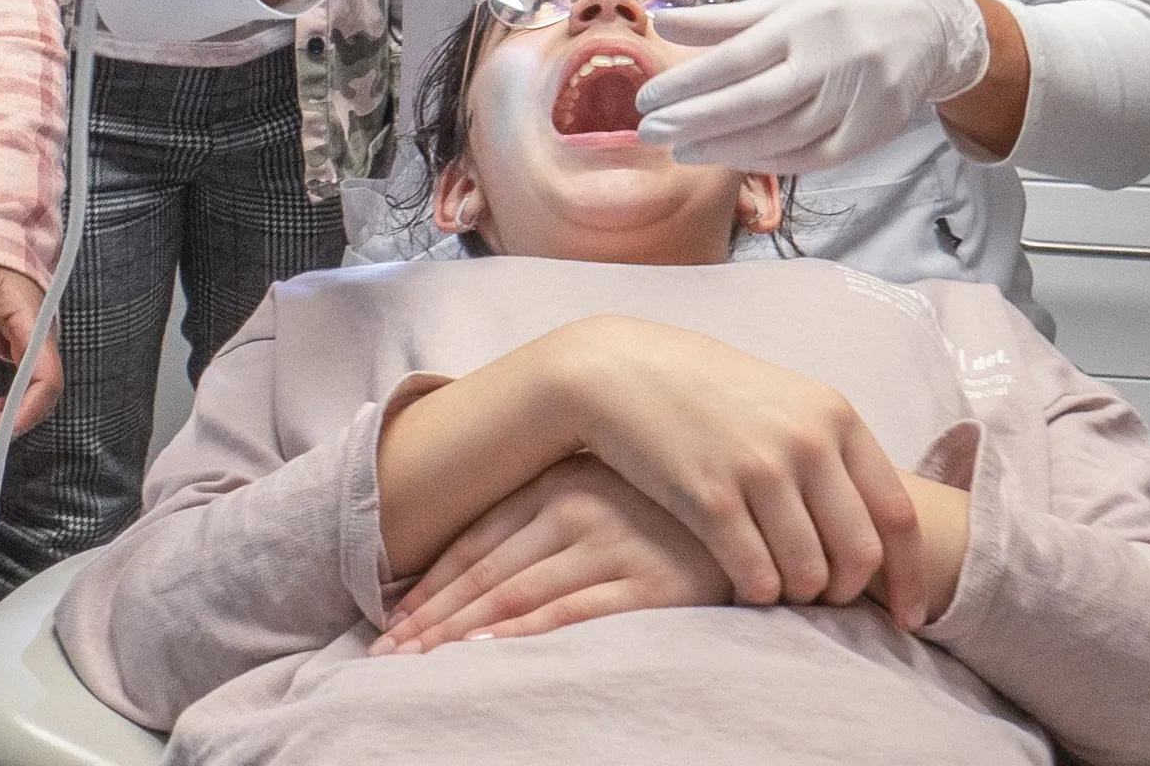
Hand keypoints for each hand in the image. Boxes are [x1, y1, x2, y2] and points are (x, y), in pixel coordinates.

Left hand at [0, 261, 61, 448]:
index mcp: (33, 326)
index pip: (46, 380)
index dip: (26, 412)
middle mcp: (40, 340)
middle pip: (43, 394)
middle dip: (15, 423)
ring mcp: (33, 345)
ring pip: (35, 392)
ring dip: (12, 417)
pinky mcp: (23, 347)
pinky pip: (25, 383)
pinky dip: (10, 402)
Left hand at [372, 456, 728, 655]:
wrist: (761, 502)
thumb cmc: (669, 502)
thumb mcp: (599, 489)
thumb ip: (543, 514)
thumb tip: (477, 565)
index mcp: (554, 486)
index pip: (472, 544)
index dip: (428, 586)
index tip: (392, 622)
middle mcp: (575, 510)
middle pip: (483, 573)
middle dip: (430, 618)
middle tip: (387, 655)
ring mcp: (613, 544)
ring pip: (516, 593)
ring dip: (460, 631)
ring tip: (419, 663)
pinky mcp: (653, 582)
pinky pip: (573, 612)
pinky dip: (524, 631)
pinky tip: (486, 648)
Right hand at [548, 317, 929, 625]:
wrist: (612, 370)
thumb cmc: (700, 389)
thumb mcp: (780, 398)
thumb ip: (829, 448)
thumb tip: (876, 523)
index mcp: (832, 414)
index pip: (897, 514)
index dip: (909, 576)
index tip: (907, 616)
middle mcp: (804, 441)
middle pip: (859, 554)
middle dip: (846, 591)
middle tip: (823, 598)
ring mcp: (757, 469)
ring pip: (809, 574)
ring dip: (798, 595)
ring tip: (779, 587)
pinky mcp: (709, 498)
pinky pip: (757, 576)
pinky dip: (758, 593)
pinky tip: (743, 584)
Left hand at [636, 0, 988, 173]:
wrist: (927, 28)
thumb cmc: (842, 11)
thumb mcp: (788, 1)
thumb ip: (725, 19)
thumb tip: (662, 23)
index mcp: (804, 22)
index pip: (735, 58)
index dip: (688, 82)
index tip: (647, 99)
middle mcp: (830, 62)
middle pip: (755, 101)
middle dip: (697, 120)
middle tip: (651, 133)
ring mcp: (855, 101)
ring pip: (782, 135)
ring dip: (726, 148)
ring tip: (682, 151)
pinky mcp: (871, 134)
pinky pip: (813, 157)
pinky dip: (769, 161)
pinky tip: (731, 160)